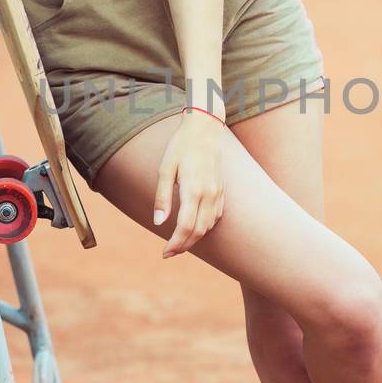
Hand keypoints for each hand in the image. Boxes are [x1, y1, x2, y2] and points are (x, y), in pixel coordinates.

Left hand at [153, 112, 224, 257]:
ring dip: (194, 239)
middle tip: (169, 253)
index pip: (185, 227)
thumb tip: (159, 222)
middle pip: (198, 231)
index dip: (175, 243)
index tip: (164, 252)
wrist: (205, 129)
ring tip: (179, 244)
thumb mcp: (165, 169)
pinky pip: (215, 217)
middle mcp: (209, 194)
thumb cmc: (181, 147)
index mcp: (193, 190)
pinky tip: (194, 229)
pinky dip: (205, 228)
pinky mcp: (222, 191)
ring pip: (208, 226)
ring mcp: (218, 193)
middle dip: (183, 246)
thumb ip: (162, 197)